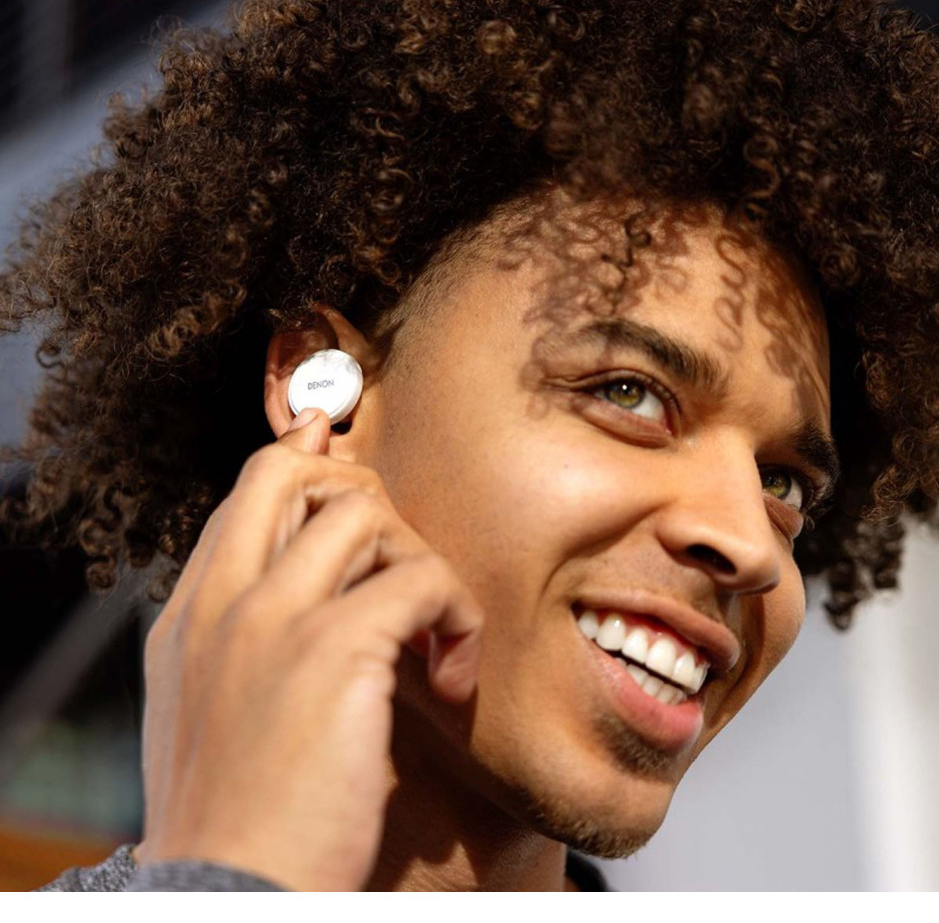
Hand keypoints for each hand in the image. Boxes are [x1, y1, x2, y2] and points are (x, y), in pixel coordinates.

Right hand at [132, 407, 482, 890]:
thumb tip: (290, 580)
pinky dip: (457, 616)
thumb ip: (240, 636)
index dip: (304, 462)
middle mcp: (225, 599)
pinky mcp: (334, 649)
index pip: (248, 492)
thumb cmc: (238, 812)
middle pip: (293, 471)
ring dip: (419, 562)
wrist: (230, 893)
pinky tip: (452, 677)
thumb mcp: (211, 712)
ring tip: (433, 633)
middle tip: (398, 550)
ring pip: (366, 514)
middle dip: (359, 487)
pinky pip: (420, 579)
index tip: (342, 458)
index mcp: (191, 613)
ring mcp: (273, 618)